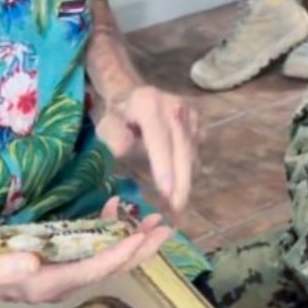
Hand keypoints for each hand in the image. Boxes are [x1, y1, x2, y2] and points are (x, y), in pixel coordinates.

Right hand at [0, 201, 172, 303]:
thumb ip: (2, 268)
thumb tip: (34, 263)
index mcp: (45, 285)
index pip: (91, 271)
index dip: (118, 256)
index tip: (142, 239)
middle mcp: (59, 281)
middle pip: (107, 266)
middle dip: (137, 249)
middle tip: (166, 226)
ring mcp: (58, 270)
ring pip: (102, 256)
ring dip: (128, 238)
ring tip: (152, 218)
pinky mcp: (54, 257)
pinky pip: (87, 245)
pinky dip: (105, 228)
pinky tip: (115, 209)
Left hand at [95, 85, 198, 214]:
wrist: (134, 97)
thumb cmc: (118, 117)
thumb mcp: (107, 125)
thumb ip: (113, 137)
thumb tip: (124, 148)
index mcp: (149, 103)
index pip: (160, 139)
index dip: (164, 167)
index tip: (166, 192)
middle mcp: (176, 106)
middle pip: (182, 149)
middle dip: (181, 182)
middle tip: (176, 210)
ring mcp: (191, 115)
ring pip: (192, 155)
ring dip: (185, 181)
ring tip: (175, 205)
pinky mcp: (200, 125)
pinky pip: (197, 154)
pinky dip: (189, 172)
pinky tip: (178, 187)